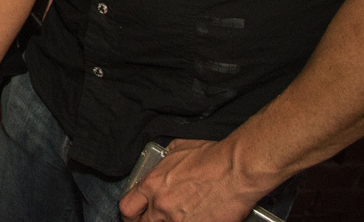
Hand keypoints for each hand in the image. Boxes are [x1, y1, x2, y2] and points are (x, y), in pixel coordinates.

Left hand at [119, 139, 266, 221]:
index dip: (131, 214)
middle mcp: (161, 204)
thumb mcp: (178, 149)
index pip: (127, 207)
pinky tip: (197, 219)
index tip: (136, 215)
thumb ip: (165, 161)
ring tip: (179, 217)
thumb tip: (165, 161)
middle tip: (154, 219)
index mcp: (152, 184)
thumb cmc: (212, 157)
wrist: (236, 170)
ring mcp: (179, 220)